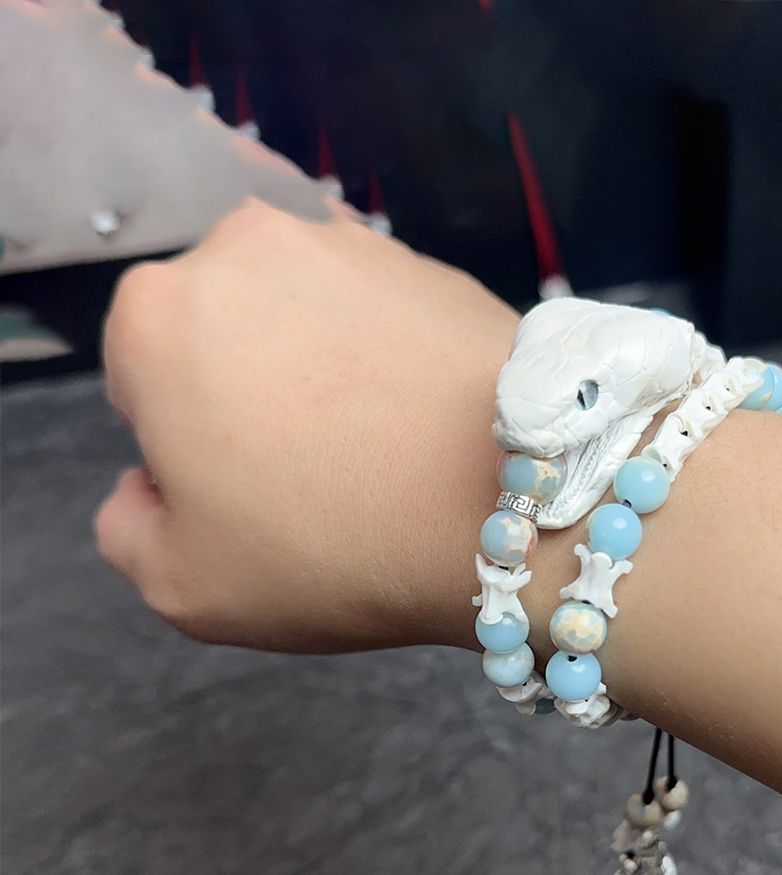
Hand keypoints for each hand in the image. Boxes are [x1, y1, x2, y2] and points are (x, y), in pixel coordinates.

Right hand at [96, 199, 518, 651]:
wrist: (515, 505)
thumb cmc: (334, 545)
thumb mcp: (186, 585)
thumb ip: (128, 528)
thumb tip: (151, 485)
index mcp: (157, 314)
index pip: (143, 388)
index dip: (190, 455)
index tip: (255, 499)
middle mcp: (244, 249)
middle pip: (225, 340)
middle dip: (252, 400)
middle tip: (320, 478)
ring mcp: (350, 244)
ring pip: (306, 324)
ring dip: (324, 376)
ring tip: (383, 454)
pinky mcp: (434, 262)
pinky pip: (384, 319)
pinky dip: (392, 362)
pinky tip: (427, 424)